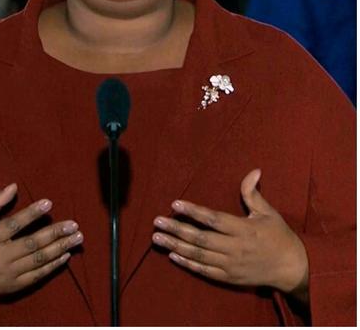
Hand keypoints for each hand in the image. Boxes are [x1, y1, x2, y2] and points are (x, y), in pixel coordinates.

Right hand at [0, 184, 81, 315]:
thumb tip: (13, 187)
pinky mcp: (14, 285)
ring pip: (38, 259)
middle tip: (74, 224)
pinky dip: (53, 265)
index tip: (48, 203)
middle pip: (32, 244)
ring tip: (77, 238)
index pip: (13, 224)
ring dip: (60, 248)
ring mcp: (8, 273)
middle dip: (55, 233)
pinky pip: (38, 275)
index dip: (31, 213)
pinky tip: (65, 255)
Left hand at [152, 169, 308, 300]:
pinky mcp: (229, 277)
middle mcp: (236, 248)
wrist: (293, 269)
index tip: (175, 203)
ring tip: (157, 237)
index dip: (194, 211)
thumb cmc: (279, 237)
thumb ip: (253, 194)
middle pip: (201, 238)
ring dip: (176, 245)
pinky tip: (172, 255)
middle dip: (177, 229)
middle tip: (156, 222)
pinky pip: (205, 271)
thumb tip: (253, 171)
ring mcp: (231, 264)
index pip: (214, 219)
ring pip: (199, 255)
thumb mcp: (269, 213)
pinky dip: (188, 264)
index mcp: (244, 229)